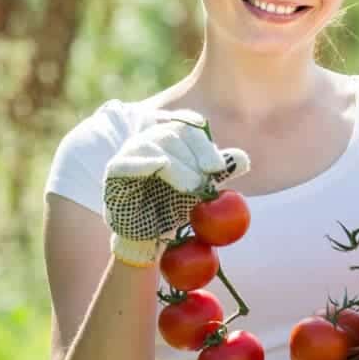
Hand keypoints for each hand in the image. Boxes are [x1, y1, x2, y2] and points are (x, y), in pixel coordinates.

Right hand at [102, 110, 250, 266]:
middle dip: (194, 157)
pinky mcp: (115, 171)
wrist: (149, 232)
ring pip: (154, 145)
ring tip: (190, 187)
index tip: (218, 168)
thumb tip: (243, 159)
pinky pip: (127, 161)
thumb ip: (220, 172)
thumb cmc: (174, 204)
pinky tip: (159, 166)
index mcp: (172, 138)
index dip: (204, 145)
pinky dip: (144, 162)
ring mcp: (131, 152)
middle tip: (205, 181)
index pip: (189, 126)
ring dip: (177, 165)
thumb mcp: (202, 187)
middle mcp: (151, 139)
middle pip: (174, 133)